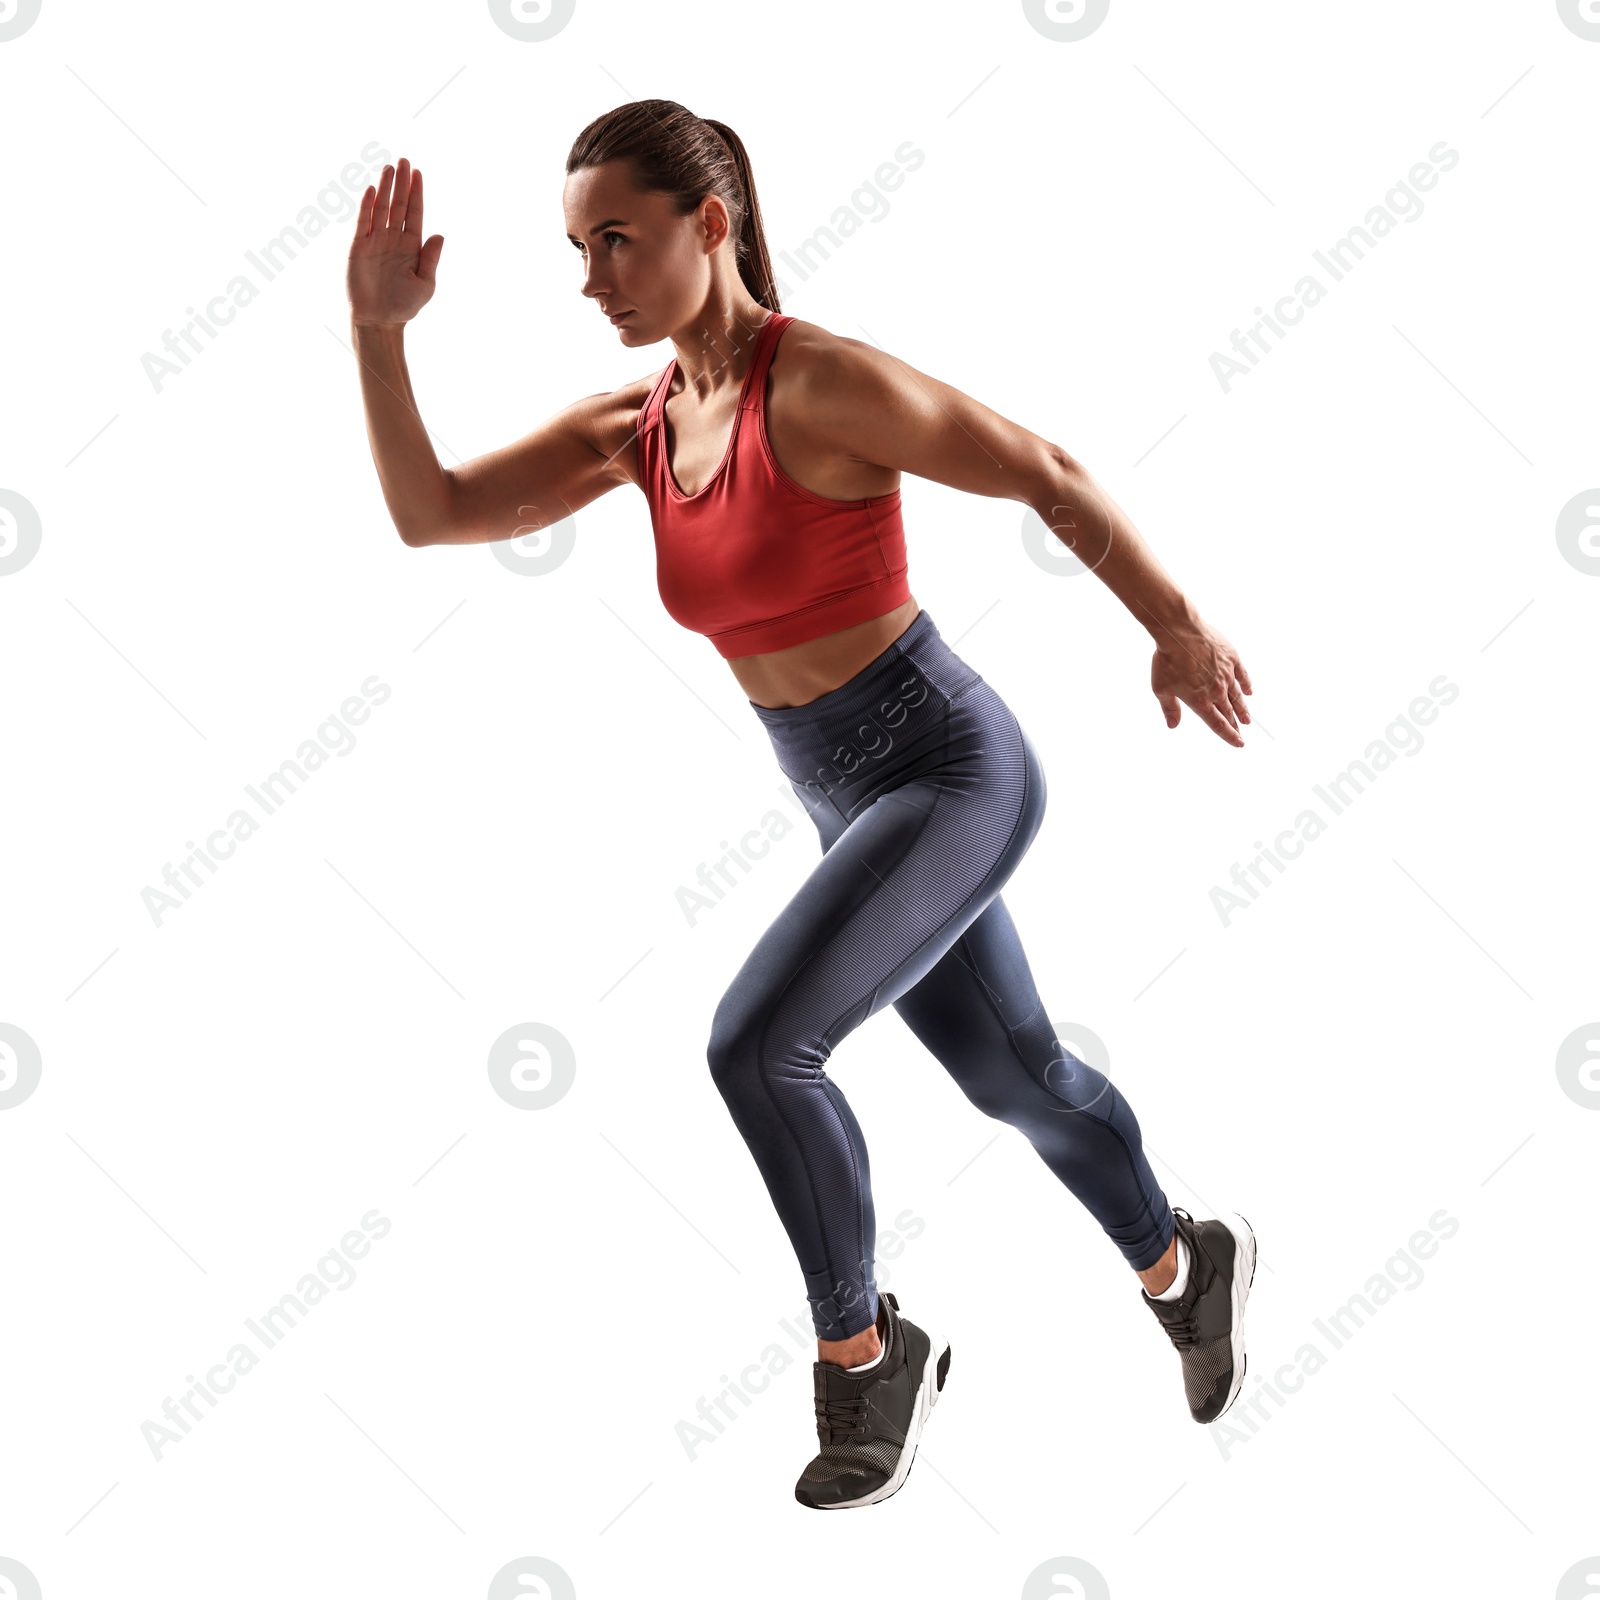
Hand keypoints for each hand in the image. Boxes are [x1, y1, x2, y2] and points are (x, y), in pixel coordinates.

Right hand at [348, 157, 443, 327]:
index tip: (418, 172)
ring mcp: (375, 241)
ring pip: (381, 208)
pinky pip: (363, 222)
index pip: (415, 213)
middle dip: (402, 183)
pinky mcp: (358, 247)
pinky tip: (373, 190)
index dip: (417, 193)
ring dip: (386, 188)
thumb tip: (440, 234)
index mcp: (411, 246)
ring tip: (389, 167)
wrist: (379, 321)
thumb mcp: (425, 284)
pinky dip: (367, 206)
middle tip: (404, 160)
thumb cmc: (404, 306)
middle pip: (398, 205)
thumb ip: (431, 259)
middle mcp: (393, 239)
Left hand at [1150, 615, 1252, 745]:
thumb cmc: (1167, 660)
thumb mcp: (1161, 689)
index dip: (1229, 735)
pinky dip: (1246, 684)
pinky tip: (1249, 691)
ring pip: (1237, 696)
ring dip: (1243, 708)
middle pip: (1229, 712)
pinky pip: (1242, 674)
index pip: (1218, 724)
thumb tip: (1172, 725)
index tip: (1238, 743)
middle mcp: (1217, 691)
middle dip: (1236, 724)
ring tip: (1247, 718)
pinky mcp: (1231, 658)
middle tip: (1242, 733)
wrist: (1179, 632)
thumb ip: (1169, 709)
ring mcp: (1226, 674)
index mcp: (1200, 701)